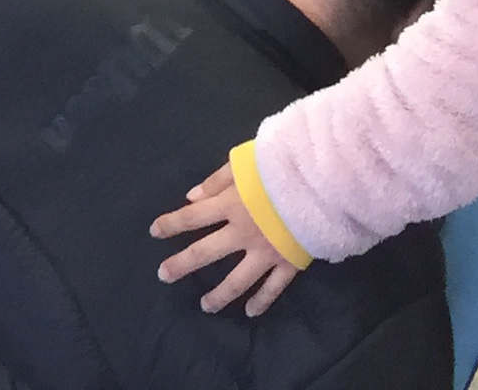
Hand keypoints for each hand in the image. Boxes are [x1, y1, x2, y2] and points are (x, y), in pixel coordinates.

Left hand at [151, 164, 303, 315]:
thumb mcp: (246, 164)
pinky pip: (273, 289)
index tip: (155, 231)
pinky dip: (261, 301)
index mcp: (231, 205)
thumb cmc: (282, 169)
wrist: (323, 185)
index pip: (192, 217)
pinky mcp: (288, 264)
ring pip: (237, 280)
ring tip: (204, 306)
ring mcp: (266, 253)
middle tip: (164, 275)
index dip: (172, 223)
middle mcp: (243, 233)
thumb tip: (191, 197)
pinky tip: (249, 312)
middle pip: (206, 253)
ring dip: (219, 295)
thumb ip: (217, 180)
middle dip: (182, 264)